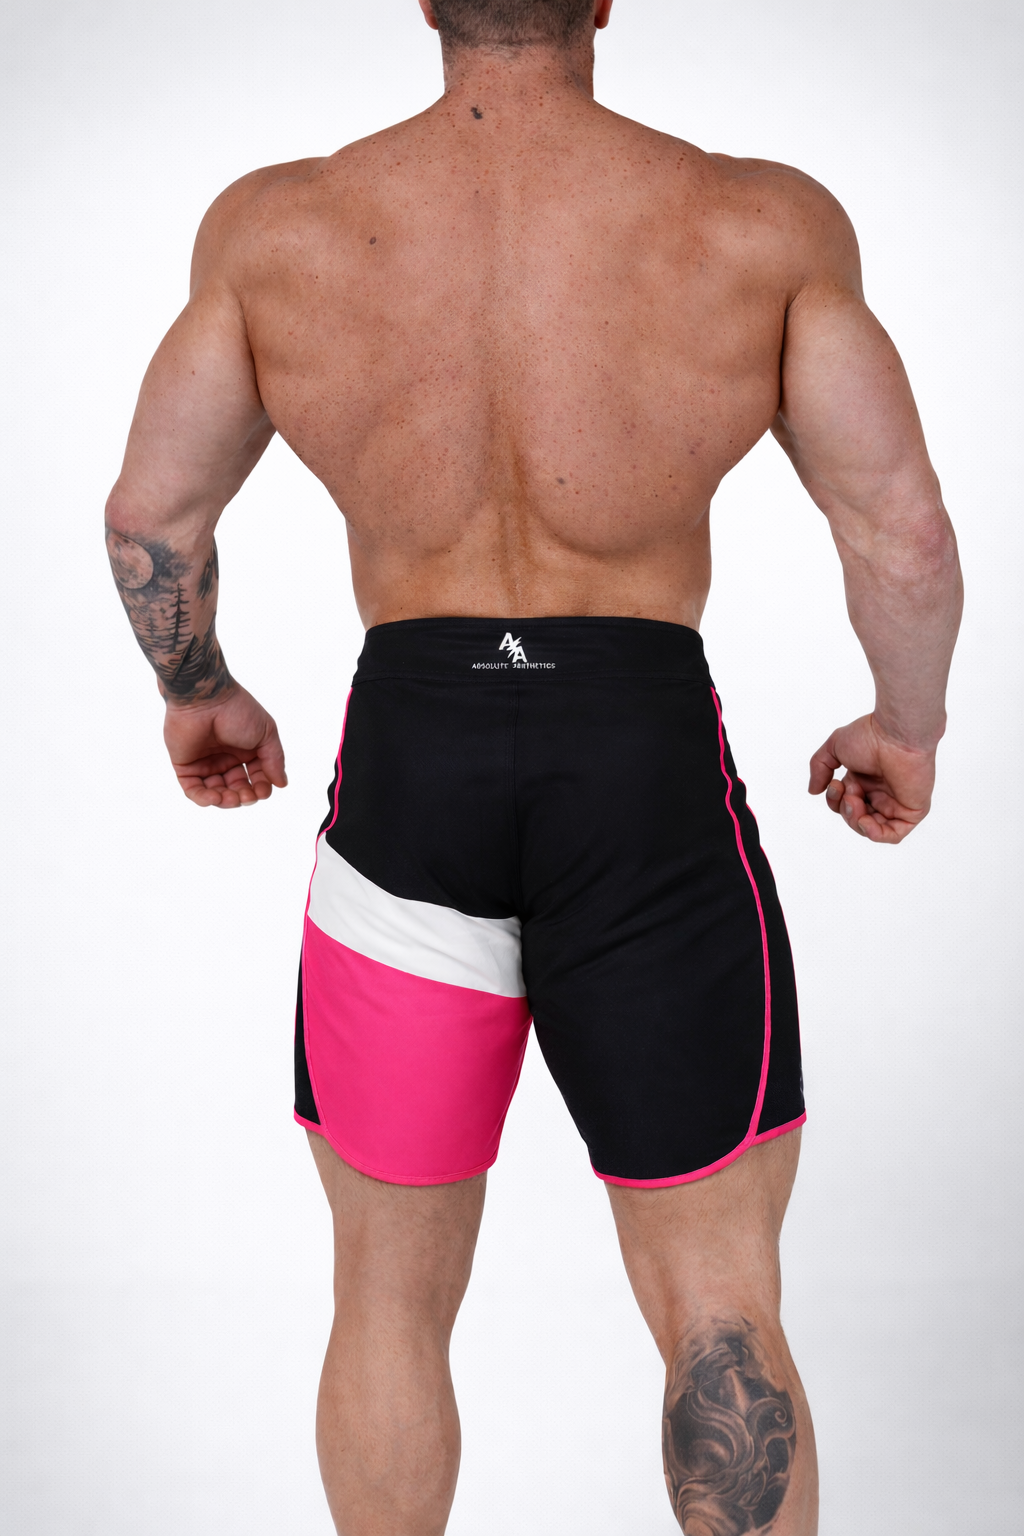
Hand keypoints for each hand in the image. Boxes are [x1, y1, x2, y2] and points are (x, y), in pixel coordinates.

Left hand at [163, 684, 286, 806]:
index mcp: (245, 750)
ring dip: (226, 801)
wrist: (205, 698)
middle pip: (236, 788)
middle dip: (244, 796)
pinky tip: (215, 797)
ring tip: (232, 798)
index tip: (264, 791)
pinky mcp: (185, 766)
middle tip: (248, 797)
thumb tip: (282, 784)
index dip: (261, 787)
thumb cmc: (237, 710)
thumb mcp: (266, 734)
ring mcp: (204, 763)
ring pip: (216, 793)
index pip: (256, 777)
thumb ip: (274, 759)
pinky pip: (193, 789)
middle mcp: (225, 758)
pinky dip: (203, 798)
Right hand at [808, 714, 934, 843]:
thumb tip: (814, 791)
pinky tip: (866, 822)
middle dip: (845, 811)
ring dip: (856, 821)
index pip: (845, 803)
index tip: (835, 784)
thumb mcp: (834, 747)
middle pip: (856, 818)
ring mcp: (897, 803)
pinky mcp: (912, 810)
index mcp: (865, 780)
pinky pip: (894, 834)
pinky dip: (876, 833)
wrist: (896, 734)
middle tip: (849, 794)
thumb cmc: (870, 735)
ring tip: (855, 802)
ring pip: (872, 829)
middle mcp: (881, 792)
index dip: (835, 800)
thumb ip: (820, 768)